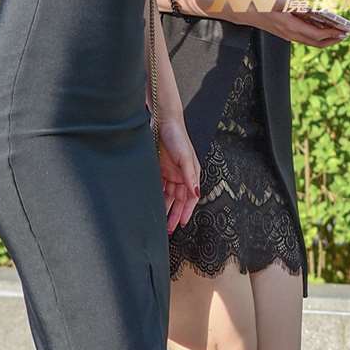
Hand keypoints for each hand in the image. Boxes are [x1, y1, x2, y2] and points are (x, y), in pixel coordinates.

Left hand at [155, 114, 200, 232]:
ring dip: (165, 208)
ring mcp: (170, 173)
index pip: (190, 198)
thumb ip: (190, 177)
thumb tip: (196, 193)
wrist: (162, 120)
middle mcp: (181, 175)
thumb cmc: (178, 136)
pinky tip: (152, 205)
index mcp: (191, 174)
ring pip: (168, 196)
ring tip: (160, 221)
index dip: (186, 212)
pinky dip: (157, 197)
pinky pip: (159, 187)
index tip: (182, 224)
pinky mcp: (160, 169)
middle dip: (174, 215)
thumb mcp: (186, 158)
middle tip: (168, 229)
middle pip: (178, 200)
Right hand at [239, 0, 349, 47]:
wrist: (242, 10)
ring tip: (337, 32)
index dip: (332, 34)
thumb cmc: (259, 2)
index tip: (344, 31)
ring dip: (325, 38)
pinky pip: (304, 37)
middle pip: (316, 42)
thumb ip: (294, 6)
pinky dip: (315, 35)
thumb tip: (311, 9)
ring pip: (310, 41)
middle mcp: (290, 34)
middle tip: (346, 34)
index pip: (316, 35)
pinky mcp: (284, 32)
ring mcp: (287, 35)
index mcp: (290, 26)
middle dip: (332, 39)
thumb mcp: (277, 0)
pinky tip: (320, 28)